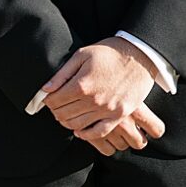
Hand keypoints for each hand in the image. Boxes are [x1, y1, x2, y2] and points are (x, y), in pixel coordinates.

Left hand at [33, 40, 166, 152]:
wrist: (140, 55)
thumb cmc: (109, 52)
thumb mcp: (82, 55)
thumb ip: (62, 74)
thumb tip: (45, 89)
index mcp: (81, 84)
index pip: (54, 101)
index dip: (47, 100)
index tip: (48, 98)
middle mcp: (93, 100)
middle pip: (63, 114)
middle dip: (55, 110)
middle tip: (55, 106)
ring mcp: (107, 110)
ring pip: (77, 125)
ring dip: (66, 122)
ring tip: (64, 115)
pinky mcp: (119, 115)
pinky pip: (99, 132)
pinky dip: (86, 134)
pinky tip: (79, 131)